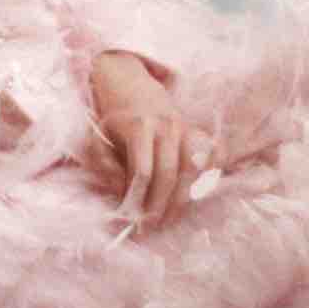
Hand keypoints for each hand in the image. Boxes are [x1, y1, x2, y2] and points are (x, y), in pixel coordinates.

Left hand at [88, 49, 211, 231]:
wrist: (128, 81)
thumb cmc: (111, 117)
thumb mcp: (98, 138)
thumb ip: (106, 167)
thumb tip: (123, 193)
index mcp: (139, 127)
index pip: (144, 170)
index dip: (141, 197)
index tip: (136, 218)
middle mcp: (166, 126)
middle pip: (169, 172)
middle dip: (162, 204)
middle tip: (154, 226)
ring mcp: (184, 127)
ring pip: (192, 167)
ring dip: (184, 197)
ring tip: (173, 218)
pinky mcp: (194, 129)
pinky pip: (210, 154)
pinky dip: (210, 174)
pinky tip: (200, 194)